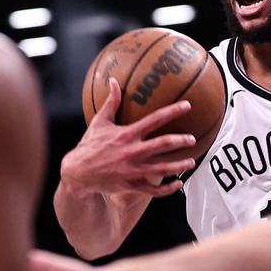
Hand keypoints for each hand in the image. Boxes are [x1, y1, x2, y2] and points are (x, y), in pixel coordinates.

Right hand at [60, 77, 196, 197]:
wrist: (77, 172)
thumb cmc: (90, 145)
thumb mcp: (99, 122)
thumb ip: (111, 102)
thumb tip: (113, 80)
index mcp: (126, 135)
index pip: (154, 120)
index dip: (172, 111)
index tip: (187, 106)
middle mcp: (131, 152)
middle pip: (162, 145)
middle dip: (181, 141)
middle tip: (192, 139)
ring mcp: (132, 170)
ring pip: (161, 169)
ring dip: (179, 166)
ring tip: (192, 161)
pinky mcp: (130, 185)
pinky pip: (152, 190)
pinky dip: (167, 189)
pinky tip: (178, 183)